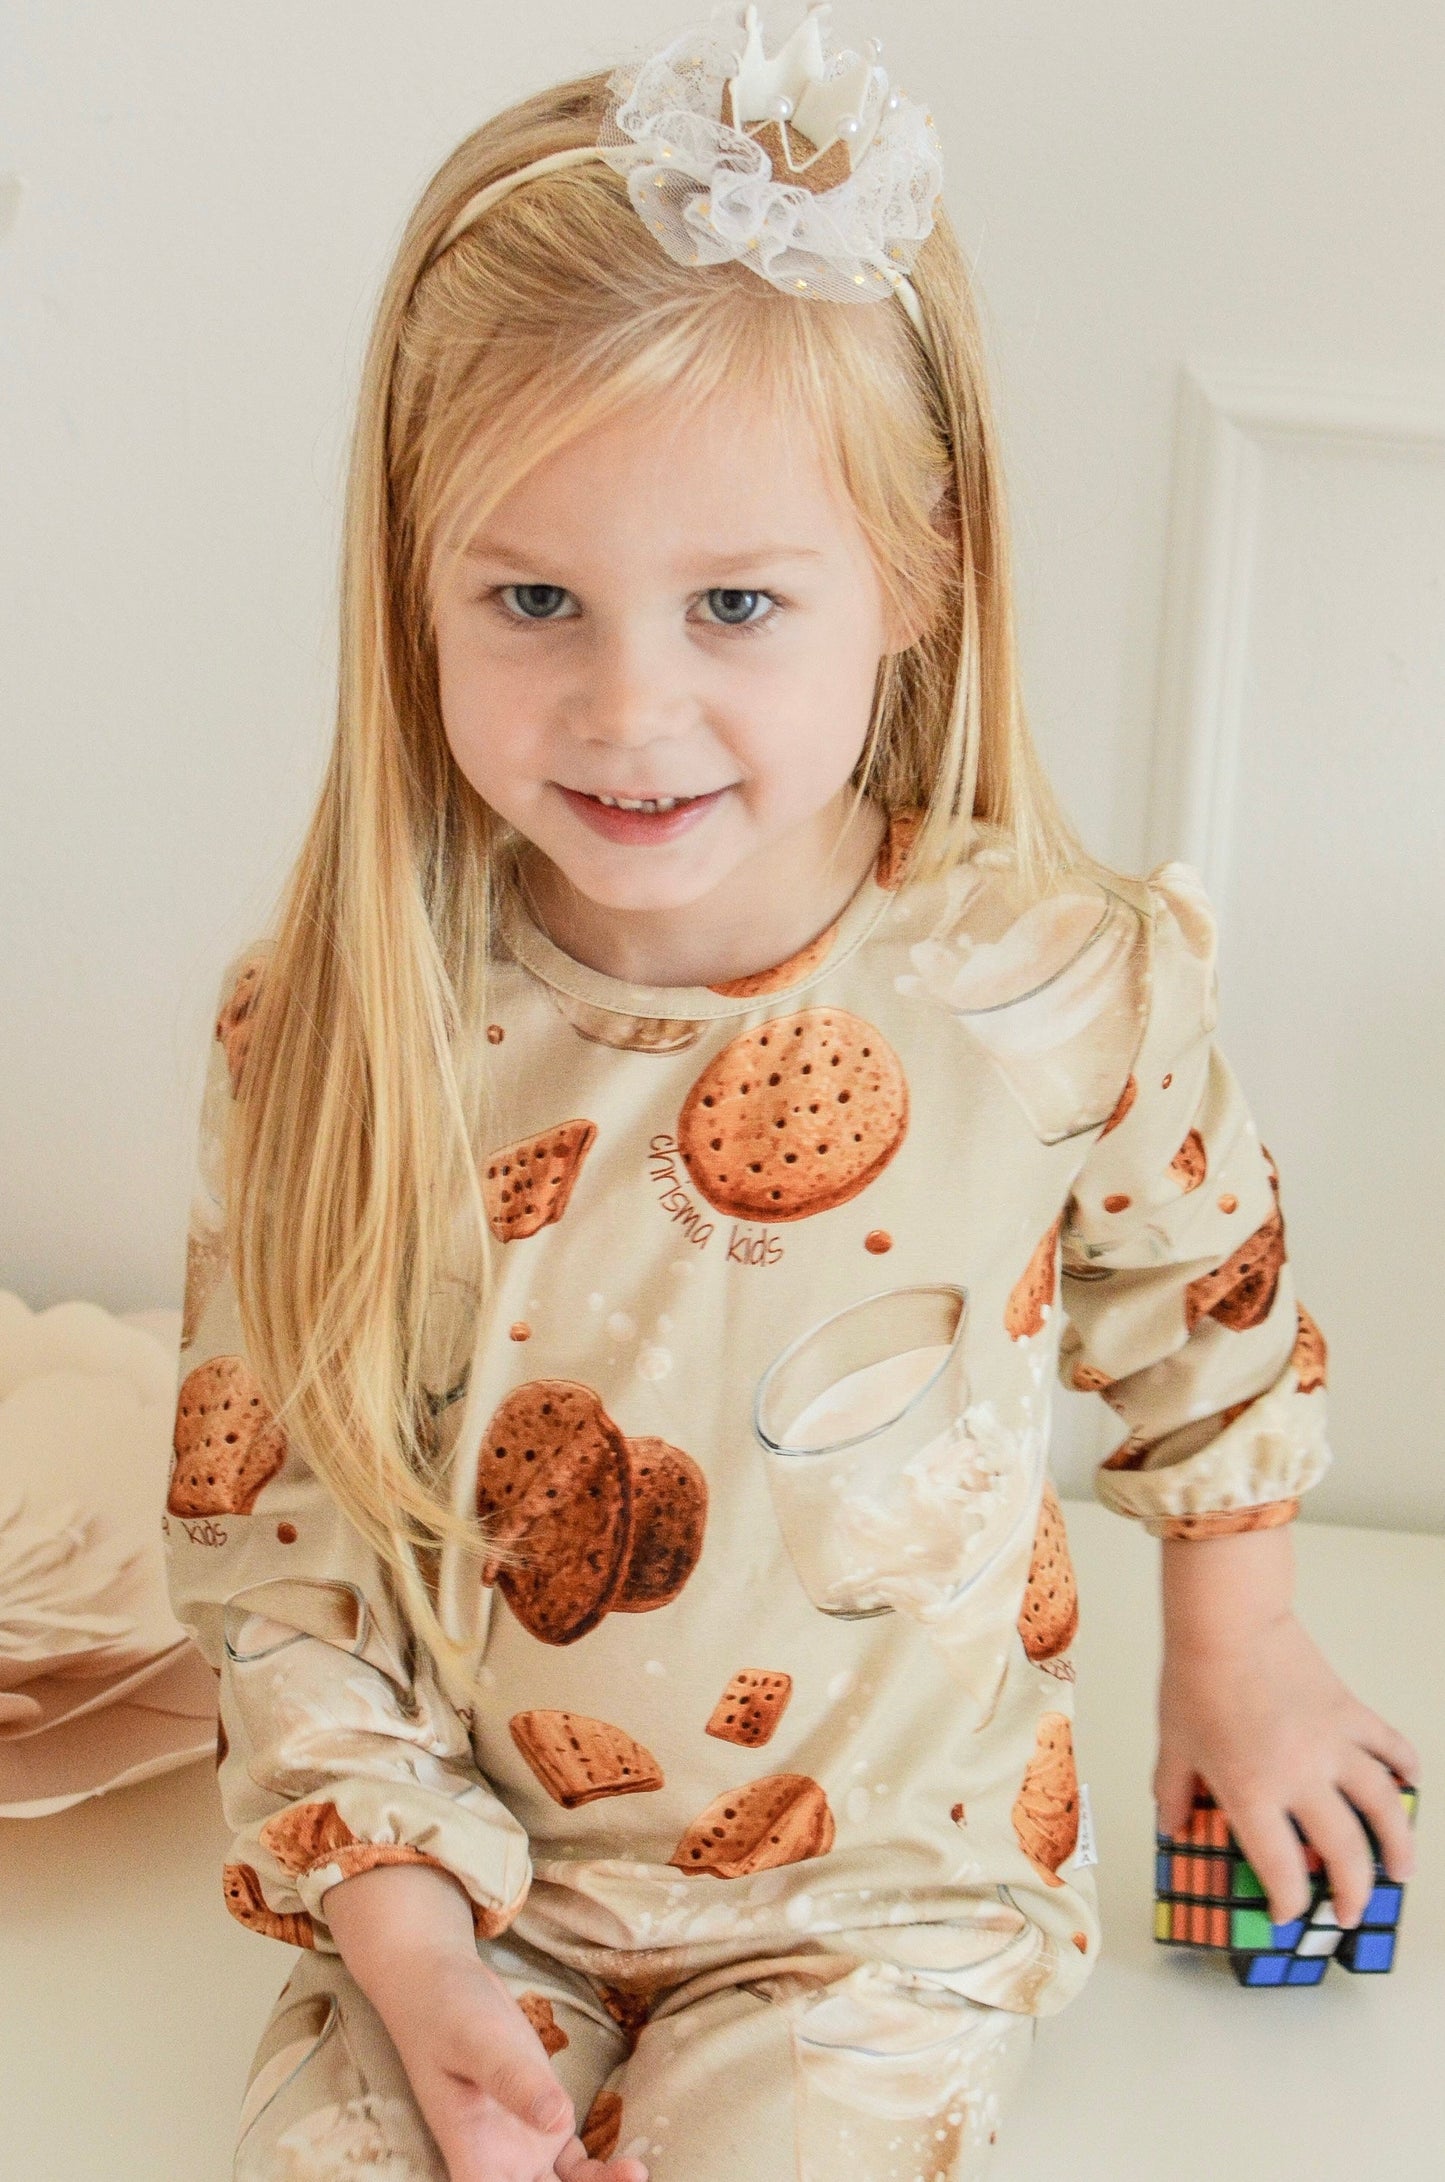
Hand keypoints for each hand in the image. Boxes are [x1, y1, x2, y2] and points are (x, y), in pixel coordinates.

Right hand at [322, 1864, 647, 2181]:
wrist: (442, 1981)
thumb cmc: (447, 2009)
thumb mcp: (479, 2040)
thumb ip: (514, 2080)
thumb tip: (558, 2122)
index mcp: (473, 2157)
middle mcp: (498, 2162)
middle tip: (626, 2179)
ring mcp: (523, 2145)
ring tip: (634, 2172)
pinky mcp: (544, 2122)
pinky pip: (575, 2167)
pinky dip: (601, 2174)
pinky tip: (629, 2165)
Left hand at [1157, 1603, 1418, 1928]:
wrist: (1226, 1622)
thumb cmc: (1194, 1679)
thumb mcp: (1172, 1744)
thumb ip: (1172, 1792)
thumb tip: (1171, 1825)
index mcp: (1252, 1793)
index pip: (1281, 1870)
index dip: (1289, 1903)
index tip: (1288, 1913)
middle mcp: (1300, 1778)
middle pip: (1344, 1853)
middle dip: (1353, 1893)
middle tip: (1352, 1911)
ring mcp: (1333, 1745)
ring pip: (1383, 1808)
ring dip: (1398, 1845)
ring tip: (1402, 1869)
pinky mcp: (1349, 1713)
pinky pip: (1390, 1745)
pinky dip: (1406, 1766)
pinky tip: (1410, 1782)